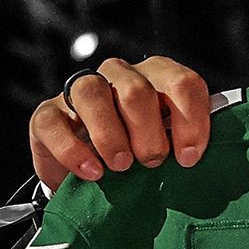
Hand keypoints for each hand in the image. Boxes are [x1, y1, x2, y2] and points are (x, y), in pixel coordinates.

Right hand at [29, 56, 212, 191]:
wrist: (93, 170)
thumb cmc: (141, 153)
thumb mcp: (169, 146)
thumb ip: (186, 144)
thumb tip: (200, 161)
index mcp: (159, 77)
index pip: (183, 83)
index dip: (191, 121)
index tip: (189, 158)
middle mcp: (120, 76)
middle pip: (137, 90)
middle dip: (149, 132)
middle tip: (152, 162)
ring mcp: (81, 91)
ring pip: (92, 93)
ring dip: (111, 135)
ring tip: (122, 166)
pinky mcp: (48, 114)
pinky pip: (54, 122)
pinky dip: (73, 151)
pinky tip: (92, 172)